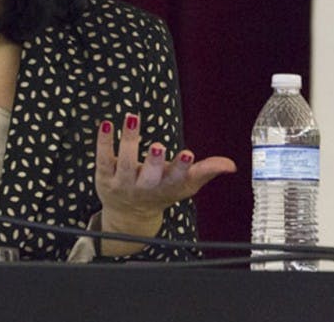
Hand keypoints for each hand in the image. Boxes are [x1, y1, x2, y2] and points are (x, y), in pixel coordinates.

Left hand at [94, 113, 235, 254]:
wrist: (129, 215)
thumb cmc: (160, 193)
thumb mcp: (185, 185)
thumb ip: (206, 172)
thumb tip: (230, 165)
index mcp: (167, 189)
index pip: (176, 180)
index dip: (181, 168)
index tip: (188, 154)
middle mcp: (144, 188)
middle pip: (149, 177)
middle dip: (154, 162)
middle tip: (158, 146)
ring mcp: (123, 183)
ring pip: (125, 164)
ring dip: (129, 141)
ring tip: (132, 118)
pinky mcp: (104, 176)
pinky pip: (103, 158)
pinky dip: (104, 141)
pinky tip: (107, 124)